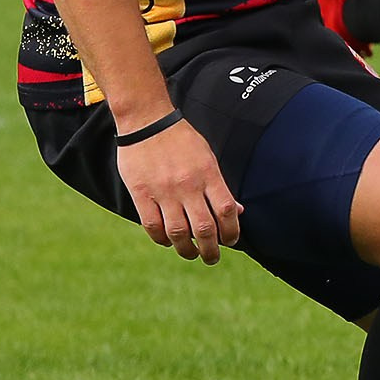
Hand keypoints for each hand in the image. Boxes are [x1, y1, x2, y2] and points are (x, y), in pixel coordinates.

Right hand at [116, 118, 243, 263]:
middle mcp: (188, 185)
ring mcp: (163, 191)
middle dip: (211, 250)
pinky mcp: (141, 193)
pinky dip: (161, 239)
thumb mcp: (208, 158)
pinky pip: (152, 226)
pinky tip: (168, 241)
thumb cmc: (182, 141)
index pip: (226, 211)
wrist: (147, 122)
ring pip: (178, 233)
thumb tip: (237, 212)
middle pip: (204, 228)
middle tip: (212, 257)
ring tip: (192, 254)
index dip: (232, 231)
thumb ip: (220, 187)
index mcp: (209, 175)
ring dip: (187, 250)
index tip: (231, 241)